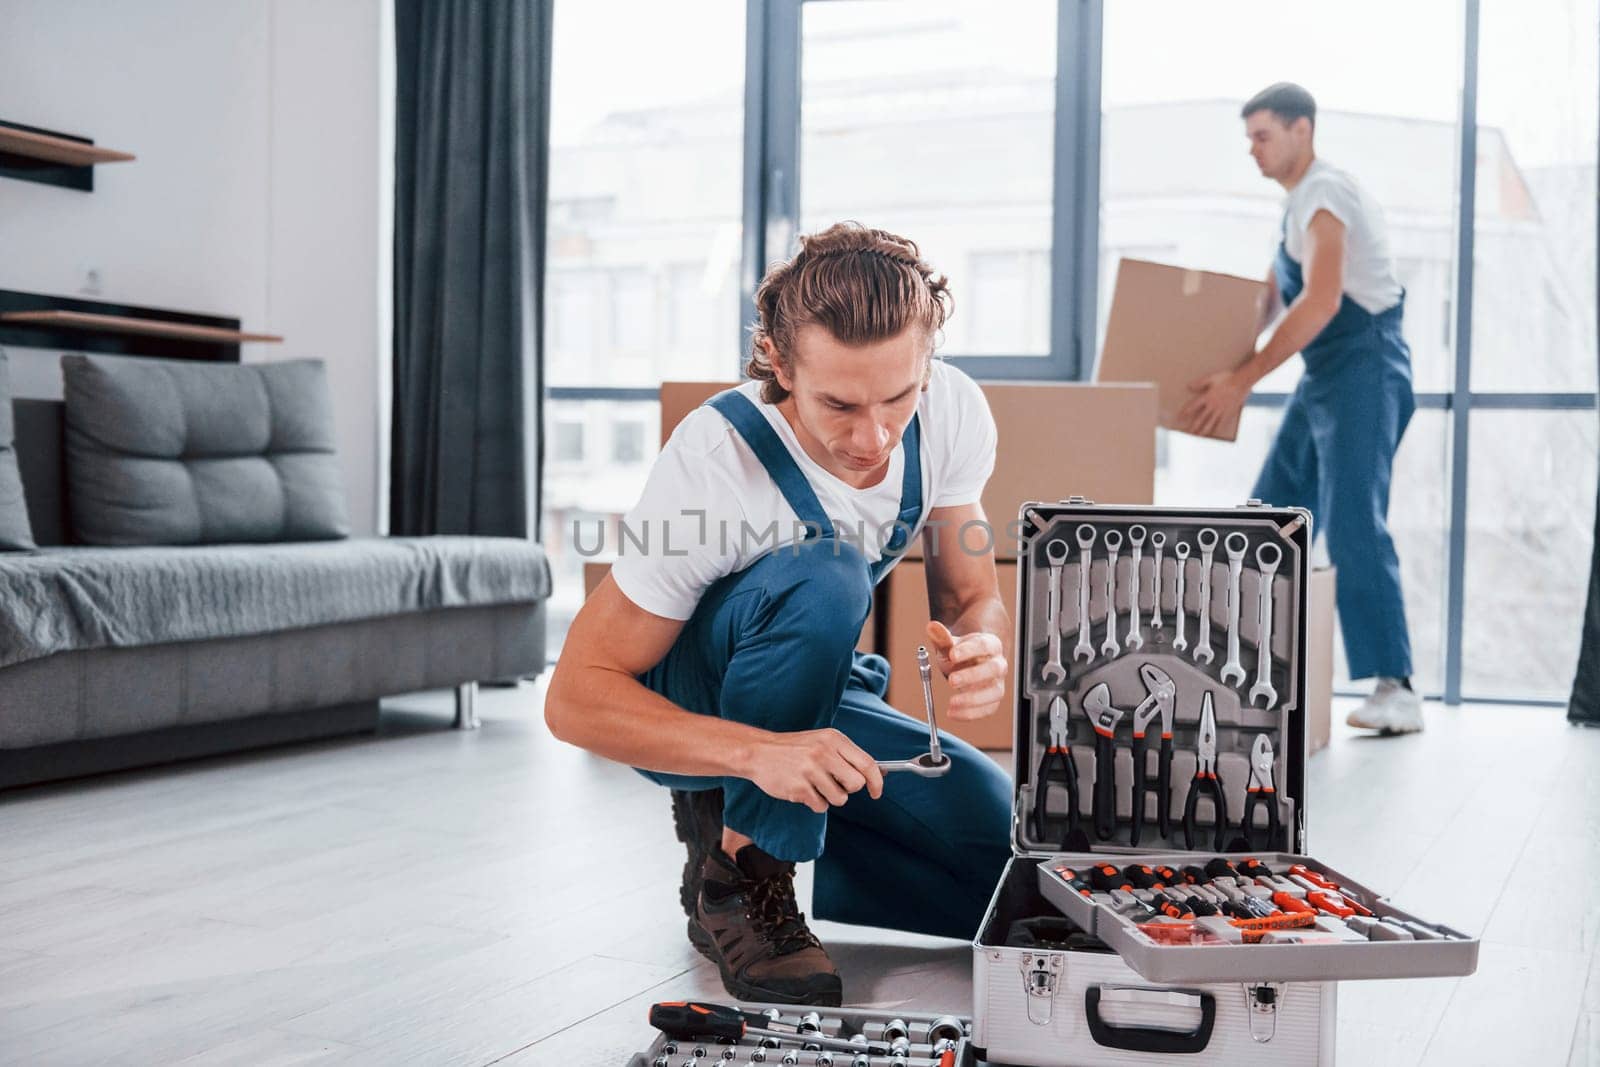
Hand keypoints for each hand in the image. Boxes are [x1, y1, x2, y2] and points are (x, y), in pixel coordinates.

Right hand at [746, 727, 883, 812]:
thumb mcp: (822, 742)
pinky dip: (814, 803)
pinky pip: (820, 806)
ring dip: (830, 797)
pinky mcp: (799, 788)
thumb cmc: (794, 748)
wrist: (758, 752)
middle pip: (856, 784)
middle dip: (848, 789)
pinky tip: (803, 789)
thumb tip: (879, 772)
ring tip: (815, 785)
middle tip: (834, 783)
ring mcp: (811, 770)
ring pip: (840, 799)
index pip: (867, 763)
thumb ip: (847, 756)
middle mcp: (824, 752)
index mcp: (833, 739)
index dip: (876, 781)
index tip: (876, 792)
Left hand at [926, 620, 1006, 720]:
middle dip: (973, 676)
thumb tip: (932, 626)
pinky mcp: (993, 700)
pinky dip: (971, 713)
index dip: (970, 650)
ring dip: (973, 699)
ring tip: (952, 702)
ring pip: (995, 692)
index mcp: (990, 645)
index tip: (952, 654)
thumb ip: (942, 637)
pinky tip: (953, 713)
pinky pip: (988, 709)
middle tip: (951, 681)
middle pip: (993, 669)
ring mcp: (998, 683)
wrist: (968, 664)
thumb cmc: (960, 654)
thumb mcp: (949, 644)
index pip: (985, 645)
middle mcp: (998, 664)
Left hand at [1178, 367, 1251, 437]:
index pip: (1193, 406)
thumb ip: (1200, 383)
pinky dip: (1217, 429)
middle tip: (1187, 433)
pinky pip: (1222, 423)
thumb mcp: (1211, 377)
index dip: (1185, 412)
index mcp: (1207, 397)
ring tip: (1198, 436)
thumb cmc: (1227, 377)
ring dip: (1203, 430)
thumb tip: (1188, 386)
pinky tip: (1214, 433)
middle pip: (1200, 418)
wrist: (1242, 381)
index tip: (1179, 418)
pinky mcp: (1229, 412)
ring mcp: (1221, 410)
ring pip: (1210, 423)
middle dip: (1193, 426)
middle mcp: (1213, 405)